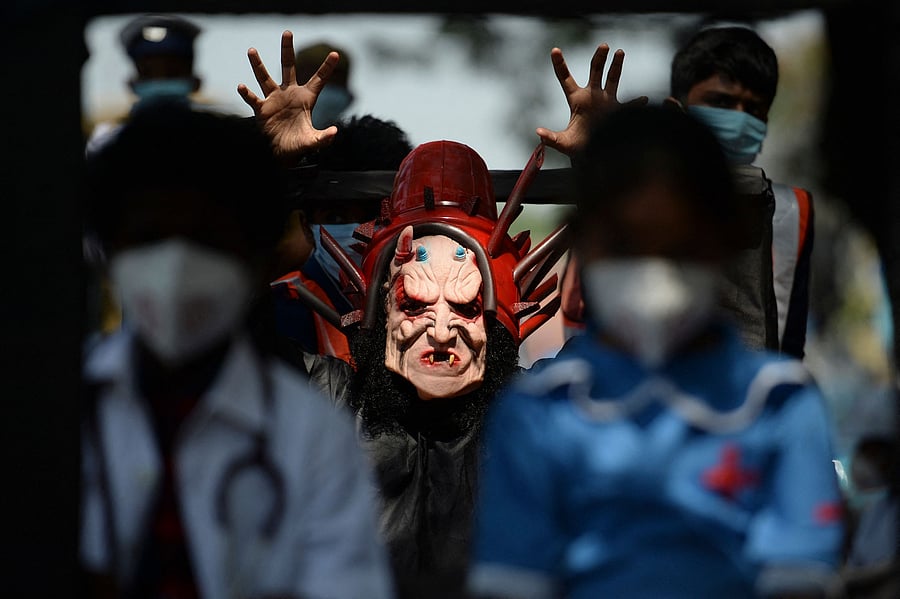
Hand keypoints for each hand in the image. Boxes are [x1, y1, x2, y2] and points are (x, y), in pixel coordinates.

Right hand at [237, 30, 338, 162]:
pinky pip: (252, 98)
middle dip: (287, 50)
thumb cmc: (299, 146)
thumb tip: (335, 132)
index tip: (335, 54)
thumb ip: (324, 137)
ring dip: (258, 65)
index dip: (327, 67)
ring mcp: (274, 99)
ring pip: (264, 77)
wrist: (282, 154)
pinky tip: (241, 86)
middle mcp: (289, 94)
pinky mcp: (262, 109)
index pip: (319, 79)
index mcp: (306, 98)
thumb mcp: (314, 142)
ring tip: (251, 50)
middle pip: (289, 67)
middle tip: (287, 32)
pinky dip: (246, 93)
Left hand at [536, 44, 647, 155]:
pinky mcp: (618, 111)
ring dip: (616, 66)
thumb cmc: (577, 147)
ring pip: (612, 78)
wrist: (594, 154)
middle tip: (603, 46)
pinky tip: (644, 99)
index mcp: (576, 99)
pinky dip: (637, 103)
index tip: (554, 50)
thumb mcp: (563, 143)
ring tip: (619, 52)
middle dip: (599, 58)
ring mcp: (607, 101)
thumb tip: (538, 133)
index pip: (565, 78)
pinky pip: (629, 105)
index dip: (560, 64)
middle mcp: (592, 96)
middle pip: (594, 71)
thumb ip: (551, 138)